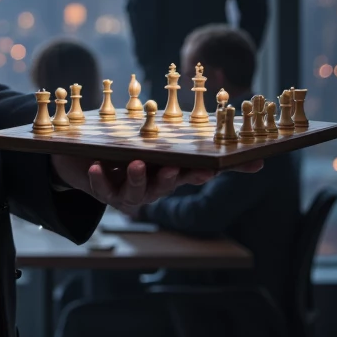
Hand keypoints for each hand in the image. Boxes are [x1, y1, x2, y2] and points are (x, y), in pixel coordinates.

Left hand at [50, 154, 260, 216]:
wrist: (88, 160)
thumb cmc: (133, 150)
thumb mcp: (161, 142)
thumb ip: (194, 143)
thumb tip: (248, 150)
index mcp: (168, 173)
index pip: (189, 174)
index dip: (200, 174)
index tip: (209, 171)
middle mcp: (152, 187)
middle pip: (165, 186)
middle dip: (170, 179)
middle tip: (172, 168)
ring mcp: (129, 193)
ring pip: (137, 192)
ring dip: (138, 179)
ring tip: (136, 164)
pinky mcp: (105, 192)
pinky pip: (103, 189)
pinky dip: (100, 180)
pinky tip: (96, 167)